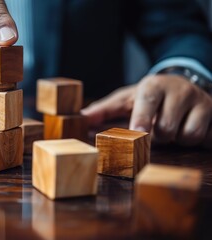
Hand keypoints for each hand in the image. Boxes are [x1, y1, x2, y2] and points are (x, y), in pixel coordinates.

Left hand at [82, 74, 211, 147]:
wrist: (183, 84)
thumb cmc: (148, 97)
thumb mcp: (125, 99)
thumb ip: (103, 109)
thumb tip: (80, 118)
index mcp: (153, 85)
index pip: (147, 101)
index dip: (142, 118)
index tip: (138, 133)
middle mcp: (179, 90)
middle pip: (166, 127)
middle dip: (159, 135)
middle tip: (156, 128)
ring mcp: (201, 100)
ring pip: (187, 135)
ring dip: (177, 138)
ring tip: (172, 127)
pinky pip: (205, 137)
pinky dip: (194, 139)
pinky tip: (187, 128)